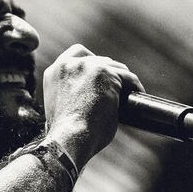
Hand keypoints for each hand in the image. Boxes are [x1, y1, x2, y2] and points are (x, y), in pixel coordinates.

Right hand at [41, 44, 143, 167]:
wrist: (69, 139)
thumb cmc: (65, 133)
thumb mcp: (58, 107)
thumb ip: (68, 93)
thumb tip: (84, 98)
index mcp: (54, 72)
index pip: (76, 53)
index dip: (91, 60)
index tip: (99, 71)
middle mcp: (69, 64)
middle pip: (98, 59)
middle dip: (109, 71)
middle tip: (117, 86)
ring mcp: (88, 67)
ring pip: (115, 67)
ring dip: (122, 78)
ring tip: (129, 90)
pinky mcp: (107, 74)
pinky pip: (128, 77)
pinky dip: (135, 85)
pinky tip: (138, 93)